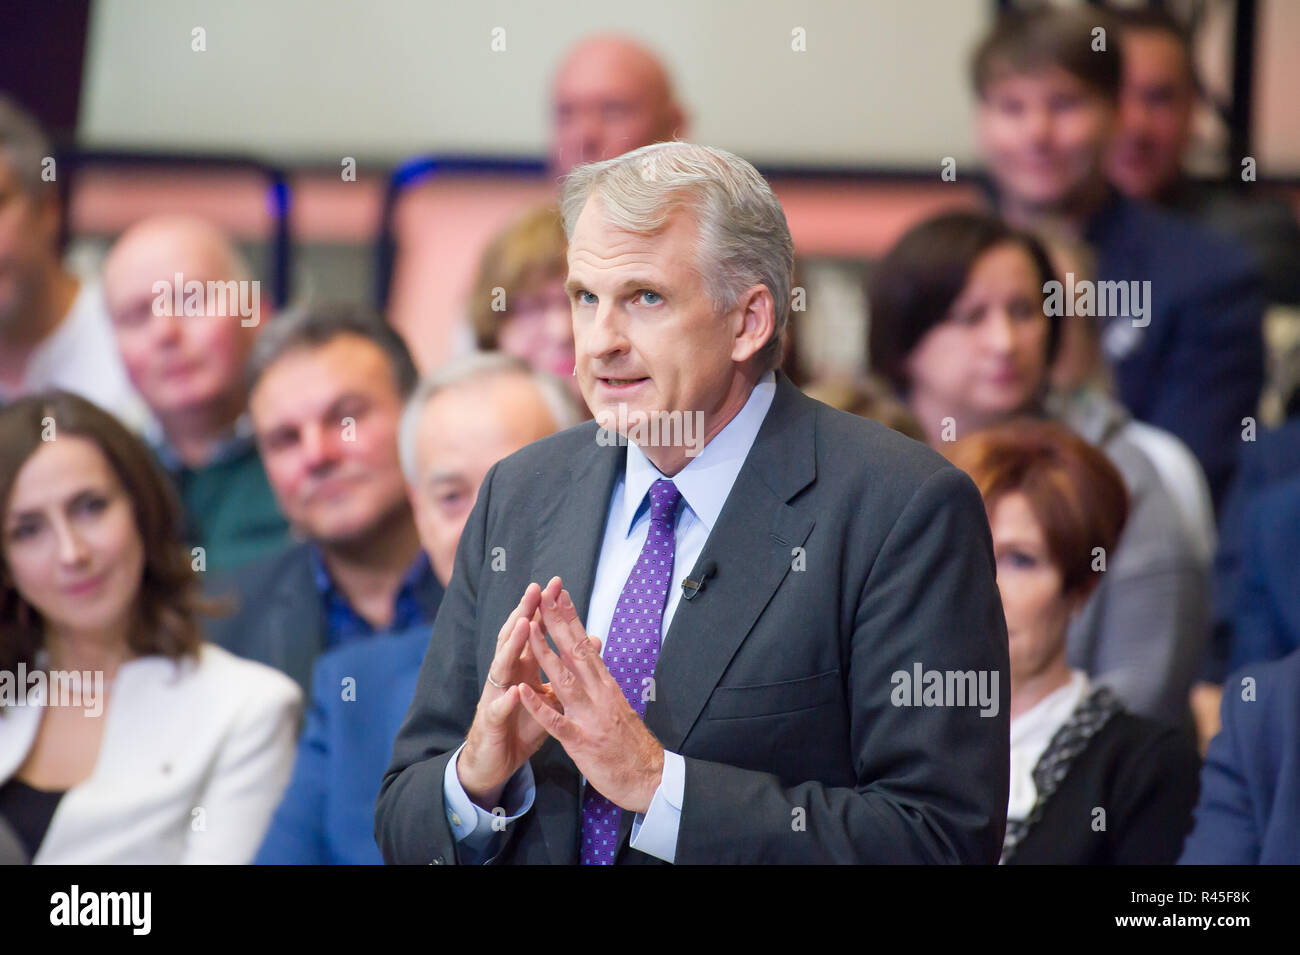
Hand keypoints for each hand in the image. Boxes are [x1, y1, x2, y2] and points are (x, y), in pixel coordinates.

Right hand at [457, 580, 562, 808]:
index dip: (543, 609)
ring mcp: (496, 696)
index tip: (556, 585)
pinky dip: (508, 699)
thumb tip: (591, 642)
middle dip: (524, 613)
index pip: (532, 632)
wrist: (495, 761)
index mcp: (521, 668)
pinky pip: (499, 709)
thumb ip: (566, 668)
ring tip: (523, 625)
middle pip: (514, 638)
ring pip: (502, 666)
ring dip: (512, 646)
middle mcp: (506, 676)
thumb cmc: (520, 724)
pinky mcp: (491, 722)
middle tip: (536, 589)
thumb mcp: (548, 695)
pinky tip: (516, 690)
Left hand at [517, 582, 664, 814]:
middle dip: (556, 623)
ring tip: (527, 630)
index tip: (558, 594)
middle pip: (574, 652)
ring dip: (543, 654)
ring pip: (563, 679)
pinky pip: (556, 721)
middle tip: (542, 595)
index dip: (570, 619)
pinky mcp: (581, 741)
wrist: (650, 778)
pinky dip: (538, 705)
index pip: (585, 645)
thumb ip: (602, 682)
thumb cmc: (631, 743)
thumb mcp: (618, 706)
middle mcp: (599, 694)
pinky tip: (522, 691)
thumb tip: (594, 658)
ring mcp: (590, 717)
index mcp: (606, 685)